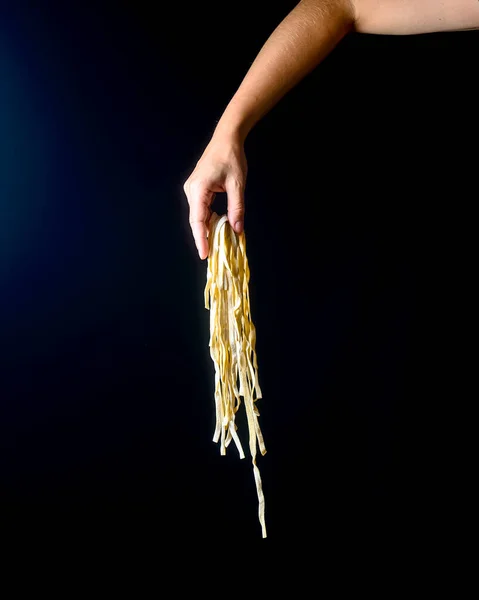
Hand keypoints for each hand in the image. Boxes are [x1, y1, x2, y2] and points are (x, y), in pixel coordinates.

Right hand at [183, 131, 247, 259]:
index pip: (198, 220)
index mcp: (199, 188)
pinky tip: (215, 228)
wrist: (226, 138)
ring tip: (214, 245)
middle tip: (210, 256)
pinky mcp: (196, 188)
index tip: (204, 254)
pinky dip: (207, 220)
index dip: (201, 239)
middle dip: (203, 238)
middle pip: (195, 220)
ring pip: (197, 216)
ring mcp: (192, 189)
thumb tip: (237, 230)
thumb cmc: (232, 157)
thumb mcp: (237, 185)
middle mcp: (191, 190)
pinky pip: (200, 209)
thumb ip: (237, 208)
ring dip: (206, 229)